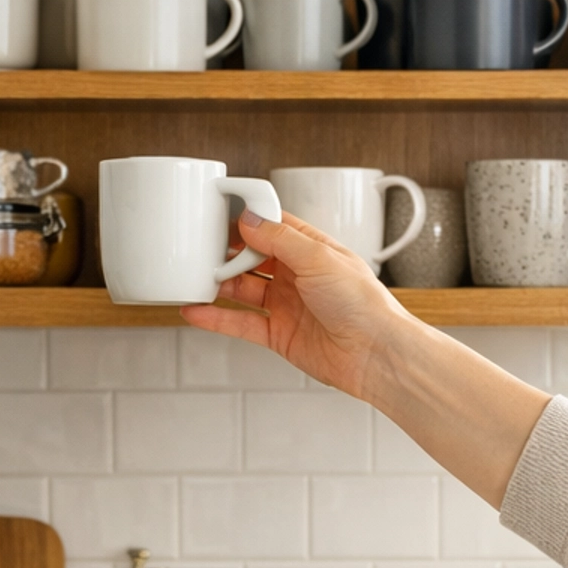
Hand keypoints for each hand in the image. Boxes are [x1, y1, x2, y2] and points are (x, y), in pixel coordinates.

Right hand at [179, 209, 416, 401]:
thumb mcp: (319, 258)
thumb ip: (281, 239)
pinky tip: (195, 311)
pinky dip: (217, 318)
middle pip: (253, 257)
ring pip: (243, 289)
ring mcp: (287, 306)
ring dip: (219, 284)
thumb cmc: (363, 305)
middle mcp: (299, 276)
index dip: (248, 219)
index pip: (274, 226)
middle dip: (227, 253)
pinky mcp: (279, 335)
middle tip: (200, 247)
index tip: (220, 212)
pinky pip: (241, 324)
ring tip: (193, 277)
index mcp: (313, 250)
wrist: (375, 355)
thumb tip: (250, 220)